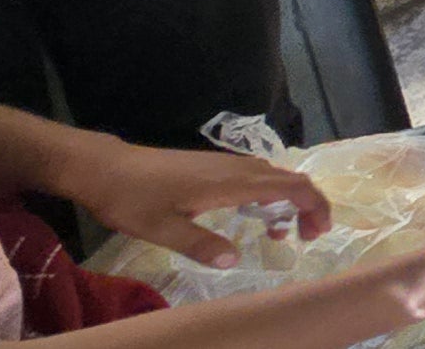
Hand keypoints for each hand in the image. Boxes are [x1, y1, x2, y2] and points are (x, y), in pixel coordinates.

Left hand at [60, 133, 330, 268]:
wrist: (105, 168)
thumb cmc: (133, 198)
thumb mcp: (163, 229)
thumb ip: (201, 244)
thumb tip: (235, 260)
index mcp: (230, 182)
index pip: (290, 186)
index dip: (314, 205)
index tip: (319, 232)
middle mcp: (235, 168)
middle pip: (289, 178)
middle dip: (308, 205)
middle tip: (307, 237)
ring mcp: (224, 164)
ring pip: (273, 176)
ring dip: (287, 201)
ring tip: (281, 233)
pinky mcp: (212, 165)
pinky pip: (256, 176)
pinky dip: (268, 195)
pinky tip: (251, 216)